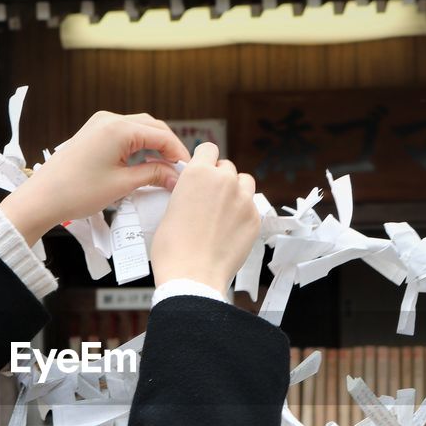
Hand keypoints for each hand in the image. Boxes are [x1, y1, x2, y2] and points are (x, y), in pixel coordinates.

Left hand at [0, 112, 191, 244]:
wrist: (42, 198)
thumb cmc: (78, 192)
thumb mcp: (122, 185)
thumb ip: (153, 175)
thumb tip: (176, 176)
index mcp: (119, 128)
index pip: (161, 135)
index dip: (179, 152)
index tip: (189, 170)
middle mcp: (109, 119)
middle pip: (152, 128)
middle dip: (168, 147)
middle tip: (180, 170)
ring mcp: (99, 124)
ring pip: (139, 130)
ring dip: (154, 146)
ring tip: (165, 169)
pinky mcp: (93, 133)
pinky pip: (124, 134)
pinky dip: (138, 147)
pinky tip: (145, 164)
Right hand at [150, 142, 258, 295]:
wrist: (192, 276)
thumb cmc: (173, 248)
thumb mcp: (170, 208)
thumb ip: (186, 192)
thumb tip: (192, 193)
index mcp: (198, 173)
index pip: (209, 149)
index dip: (205, 160)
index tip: (203, 170)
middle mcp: (224, 180)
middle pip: (227, 167)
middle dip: (220, 178)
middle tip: (210, 198)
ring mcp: (243, 199)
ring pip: (245, 182)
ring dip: (236, 190)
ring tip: (224, 209)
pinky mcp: (255, 219)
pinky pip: (252, 206)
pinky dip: (243, 213)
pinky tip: (230, 229)